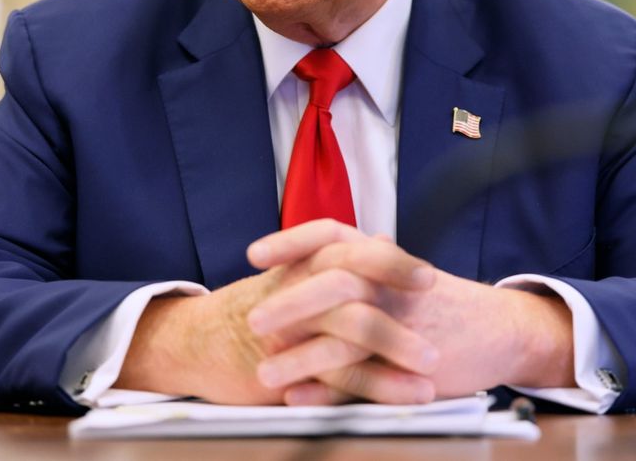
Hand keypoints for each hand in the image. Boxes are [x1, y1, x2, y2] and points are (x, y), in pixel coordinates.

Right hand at [115, 228, 438, 403]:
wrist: (198, 341)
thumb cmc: (259, 306)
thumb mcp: (299, 274)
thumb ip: (343, 259)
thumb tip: (385, 238)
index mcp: (307, 262)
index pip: (352, 248)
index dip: (391, 263)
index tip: (428, 279)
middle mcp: (299, 286)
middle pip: (354, 283)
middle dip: (400, 305)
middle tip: (437, 321)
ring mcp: (291, 326)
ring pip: (350, 329)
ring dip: (396, 349)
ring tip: (431, 371)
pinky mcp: (285, 366)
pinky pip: (337, 376)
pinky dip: (375, 387)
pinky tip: (404, 397)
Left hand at [247, 221, 575, 403]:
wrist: (501, 332)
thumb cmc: (441, 304)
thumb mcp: (398, 275)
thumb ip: (358, 268)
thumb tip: (306, 262)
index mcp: (381, 259)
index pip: (332, 235)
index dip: (292, 241)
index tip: (254, 254)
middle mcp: (390, 284)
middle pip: (335, 282)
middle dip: (290, 302)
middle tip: (254, 321)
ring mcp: (403, 325)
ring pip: (346, 336)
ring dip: (300, 357)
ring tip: (263, 374)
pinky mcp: (412, 367)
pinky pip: (364, 379)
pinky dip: (328, 391)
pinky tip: (298, 398)